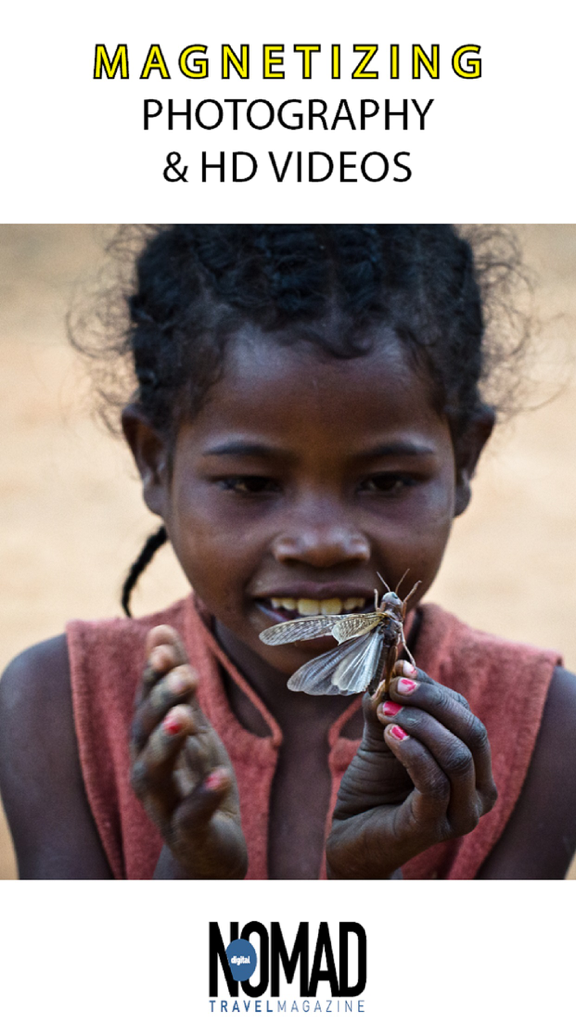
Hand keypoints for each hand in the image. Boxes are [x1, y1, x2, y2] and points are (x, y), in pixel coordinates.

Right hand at [130, 625, 247, 878]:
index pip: (146, 701)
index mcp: (148, 741)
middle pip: (145, 732)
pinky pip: (190, 814)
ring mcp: (163, 803)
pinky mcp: (186, 833)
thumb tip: (158, 630)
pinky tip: (220, 777)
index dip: (153, 674)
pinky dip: (203, 795)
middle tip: (183, 676)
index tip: (163, 645)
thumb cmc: (196, 778)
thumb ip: (174, 682)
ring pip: (155, 772)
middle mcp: (146, 769)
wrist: (207, 851)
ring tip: (185, 718)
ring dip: (169, 743)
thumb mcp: (192, 725)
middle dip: (161, 702)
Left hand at [326, 660, 497, 878]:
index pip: (465, 714)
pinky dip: (412, 751)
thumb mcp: (385, 736)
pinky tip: (388, 735)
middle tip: (393, 686)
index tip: (398, 668)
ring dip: (419, 723)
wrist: (352, 836)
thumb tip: (390, 668)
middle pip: (472, 731)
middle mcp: (480, 793)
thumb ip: (390, 705)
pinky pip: (434, 783)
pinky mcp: (434, 828)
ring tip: (385, 712)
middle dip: (431, 701)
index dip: (433, 688)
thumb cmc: (375, 787)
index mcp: (476, 767)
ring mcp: (461, 814)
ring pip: (457, 756)